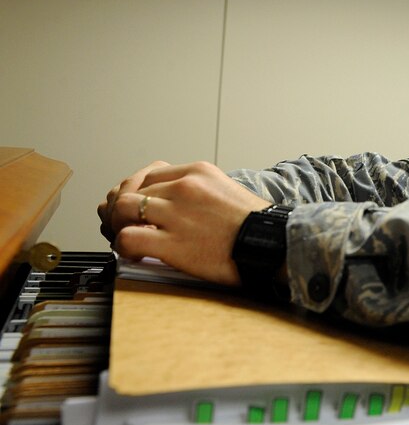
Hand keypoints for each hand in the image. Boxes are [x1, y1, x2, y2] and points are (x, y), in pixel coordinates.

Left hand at [99, 161, 270, 285]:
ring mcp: (178, 214)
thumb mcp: (228, 191)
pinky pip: (128, 237)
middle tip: (126, 225)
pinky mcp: (173, 243)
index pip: (150, 174)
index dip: (138, 192)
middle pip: (133, 190)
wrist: (274, 246)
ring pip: (124, 209)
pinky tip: (135, 253)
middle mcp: (185, 187)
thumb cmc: (256, 226)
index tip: (139, 208)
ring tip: (127, 238)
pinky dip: (124, 246)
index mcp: (199, 172)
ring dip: (119, 224)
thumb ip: (200, 191)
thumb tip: (178, 203)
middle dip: (124, 210)